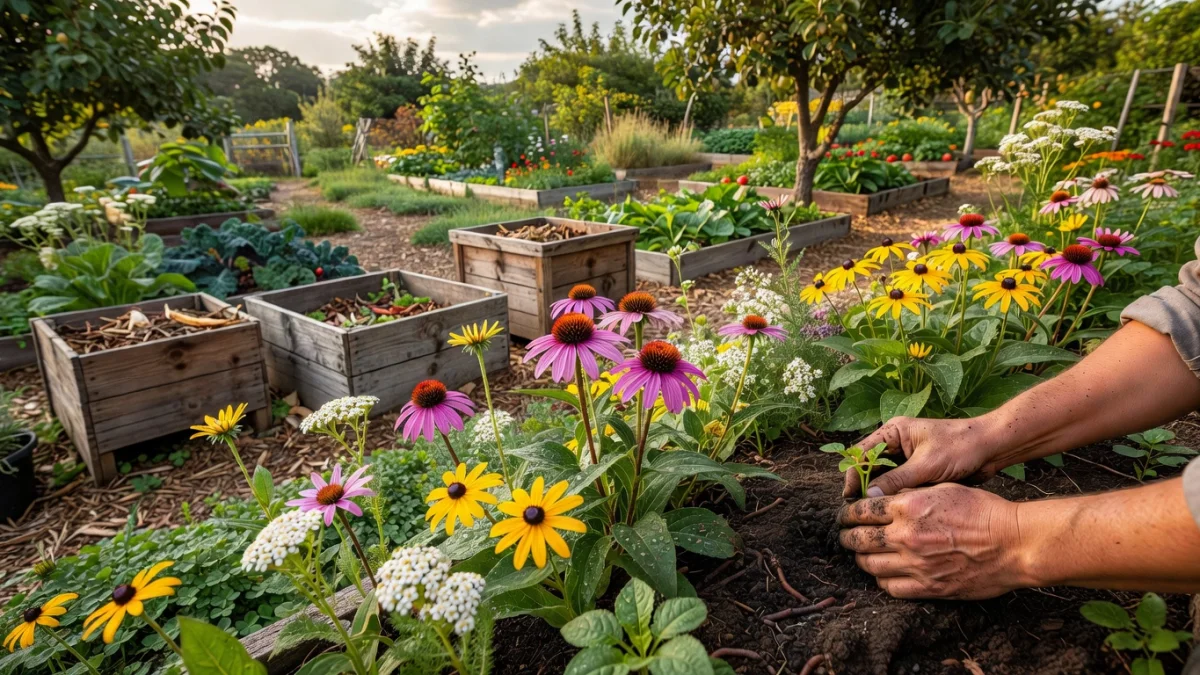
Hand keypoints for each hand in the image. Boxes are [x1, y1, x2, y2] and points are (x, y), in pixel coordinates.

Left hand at [837, 484, 1030, 598]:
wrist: (1014, 543)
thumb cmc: (983, 511)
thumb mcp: (943, 489)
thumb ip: (909, 494)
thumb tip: (883, 498)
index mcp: (908, 506)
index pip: (861, 510)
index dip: (847, 513)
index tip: (844, 515)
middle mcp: (906, 536)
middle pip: (858, 539)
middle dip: (846, 536)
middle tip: (845, 535)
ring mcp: (916, 564)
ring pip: (869, 564)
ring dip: (860, 558)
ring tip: (860, 554)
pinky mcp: (928, 587)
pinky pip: (890, 587)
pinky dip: (881, 579)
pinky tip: (883, 572)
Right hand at [844, 416, 1000, 497]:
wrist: (991, 448)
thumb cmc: (960, 447)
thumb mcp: (926, 465)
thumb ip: (896, 479)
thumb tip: (868, 496)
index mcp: (894, 432)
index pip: (863, 452)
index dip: (853, 474)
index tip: (849, 496)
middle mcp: (896, 444)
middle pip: (870, 466)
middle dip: (864, 485)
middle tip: (857, 509)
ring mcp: (907, 458)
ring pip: (883, 478)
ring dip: (879, 492)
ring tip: (872, 513)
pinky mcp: (917, 471)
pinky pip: (898, 485)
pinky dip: (894, 495)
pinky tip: (892, 509)